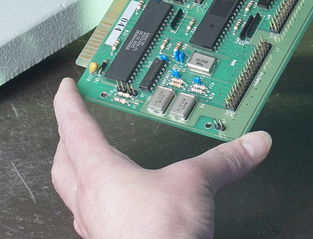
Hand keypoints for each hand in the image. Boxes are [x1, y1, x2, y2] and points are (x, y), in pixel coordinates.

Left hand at [52, 78, 270, 238]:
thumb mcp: (196, 184)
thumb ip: (224, 161)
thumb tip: (250, 144)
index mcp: (100, 175)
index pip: (75, 128)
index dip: (69, 103)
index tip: (67, 88)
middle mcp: (90, 204)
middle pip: (62, 164)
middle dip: (65, 141)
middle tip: (72, 125)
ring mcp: (96, 231)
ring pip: (74, 196)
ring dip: (80, 176)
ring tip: (96, 167)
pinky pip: (95, 221)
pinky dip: (102, 206)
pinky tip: (121, 210)